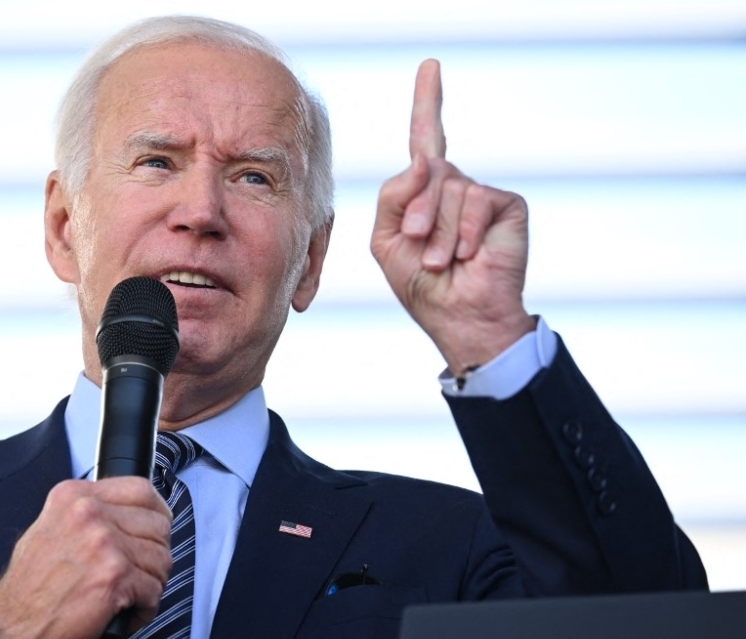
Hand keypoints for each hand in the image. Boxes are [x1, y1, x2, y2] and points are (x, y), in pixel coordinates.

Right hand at [0, 477, 172, 638]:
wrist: (12, 628)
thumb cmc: (29, 586)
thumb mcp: (51, 526)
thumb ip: (88, 513)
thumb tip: (127, 513)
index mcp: (75, 497)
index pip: (141, 489)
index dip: (157, 514)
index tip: (156, 529)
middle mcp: (89, 514)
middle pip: (158, 525)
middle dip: (155, 553)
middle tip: (140, 570)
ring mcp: (104, 542)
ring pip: (161, 558)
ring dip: (151, 582)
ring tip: (130, 594)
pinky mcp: (114, 575)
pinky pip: (154, 589)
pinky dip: (146, 607)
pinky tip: (127, 611)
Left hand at [370, 59, 534, 374]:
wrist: (459, 317)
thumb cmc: (421, 283)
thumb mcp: (386, 240)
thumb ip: (393, 196)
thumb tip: (423, 160)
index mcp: (425, 192)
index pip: (426, 139)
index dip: (428, 102)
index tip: (430, 66)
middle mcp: (455, 186)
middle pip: (427, 171)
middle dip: (417, 213)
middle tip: (421, 249)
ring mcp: (482, 194)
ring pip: (449, 188)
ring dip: (439, 232)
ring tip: (444, 261)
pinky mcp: (507, 205)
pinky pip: (476, 200)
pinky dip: (465, 232)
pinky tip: (468, 255)